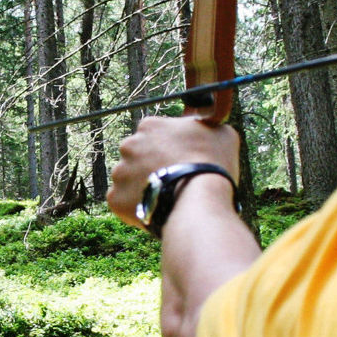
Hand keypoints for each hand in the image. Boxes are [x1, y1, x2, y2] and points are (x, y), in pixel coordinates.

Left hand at [108, 116, 240, 228]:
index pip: (154, 135)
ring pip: (129, 179)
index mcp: (150, 126)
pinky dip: (136, 207)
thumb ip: (204, 126)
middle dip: (150, 166)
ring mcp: (120, 172)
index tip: (179, 161)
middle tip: (171, 181)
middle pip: (137, 156)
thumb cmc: (212, 164)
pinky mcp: (115, 198)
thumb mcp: (220, 133)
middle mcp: (129, 145)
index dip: (168, 149)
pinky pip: (124, 202)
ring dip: (142, 187)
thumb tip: (204, 125)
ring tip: (164, 198)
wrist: (198, 200)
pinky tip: (155, 211)